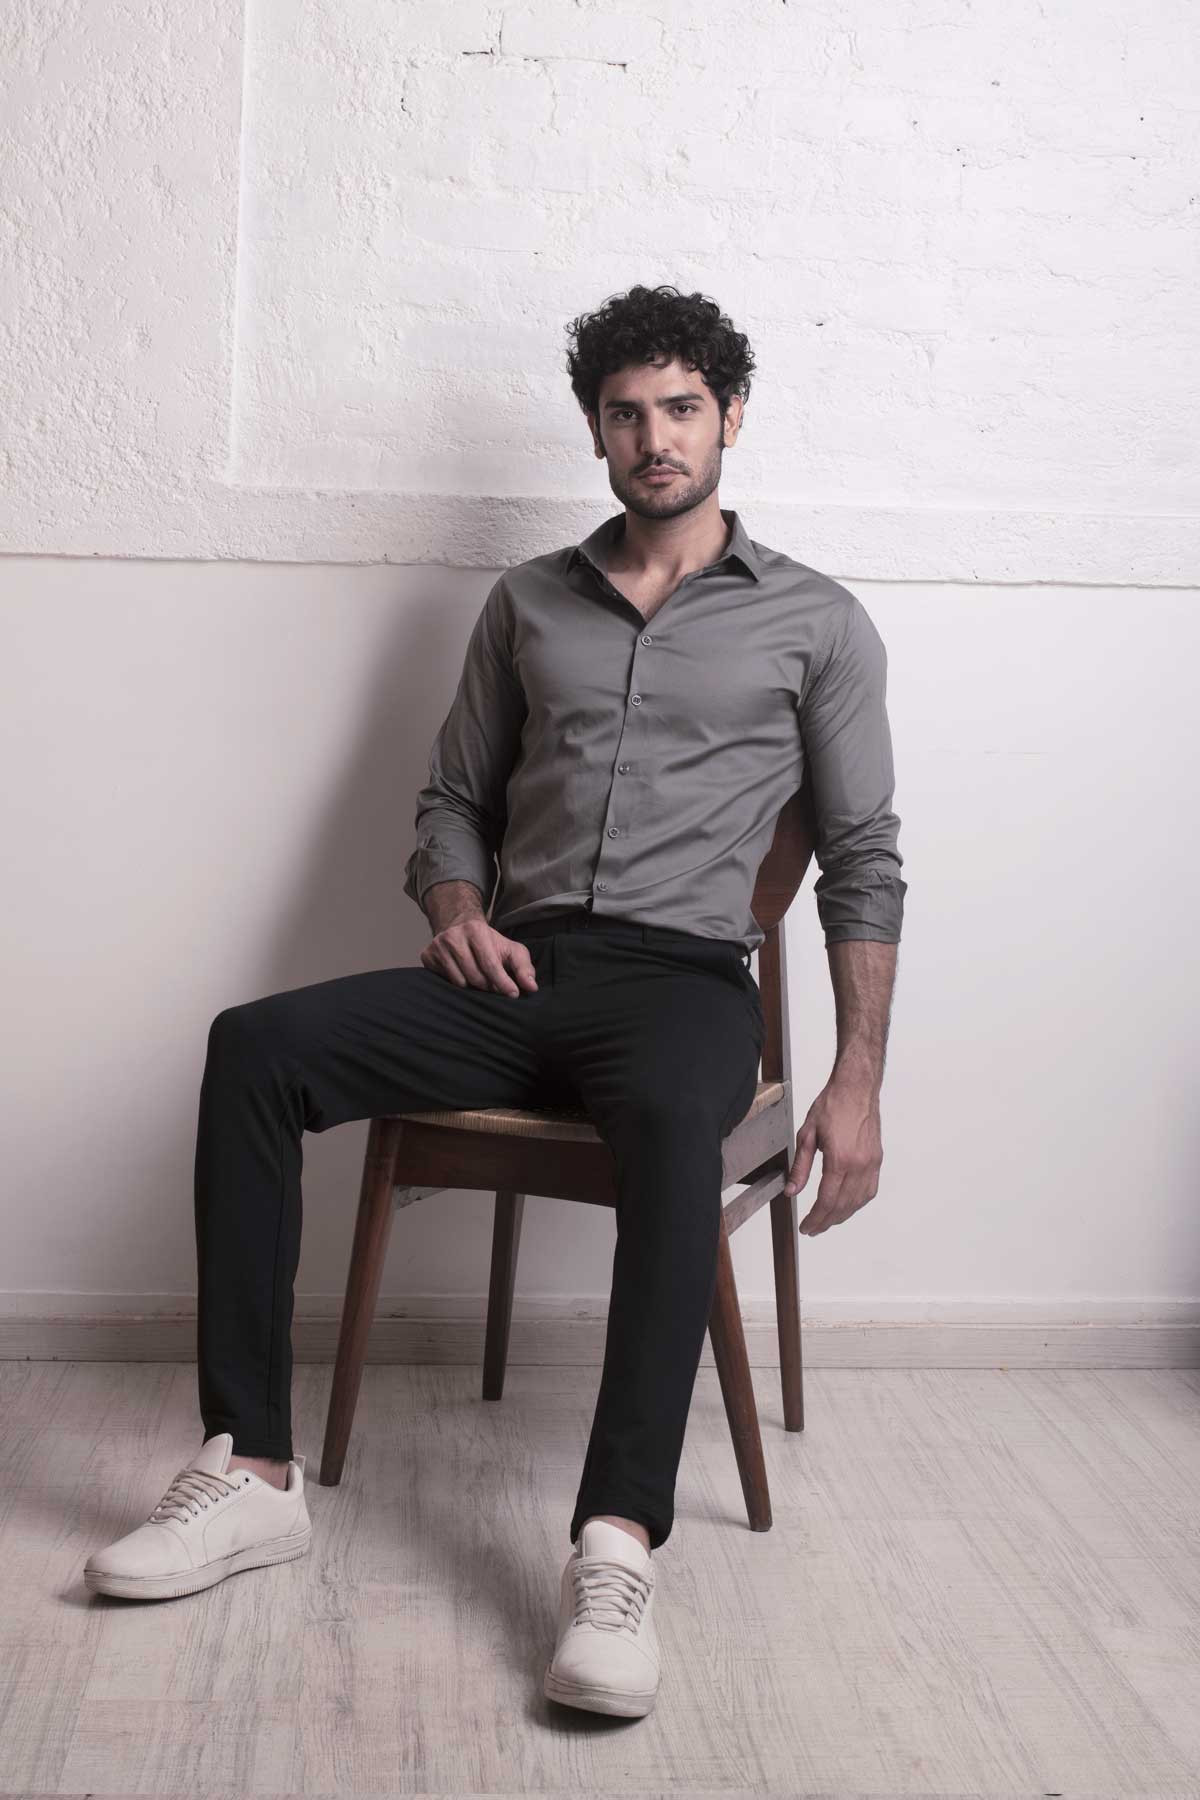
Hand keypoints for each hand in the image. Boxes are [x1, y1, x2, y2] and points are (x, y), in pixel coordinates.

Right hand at [420, 917, 537, 996]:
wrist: (460, 928)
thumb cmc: (491, 944)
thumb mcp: (511, 950)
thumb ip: (524, 968)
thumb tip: (532, 988)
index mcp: (476, 930)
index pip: (490, 965)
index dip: (503, 983)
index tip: (513, 994)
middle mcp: (453, 936)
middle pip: (475, 976)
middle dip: (489, 986)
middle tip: (495, 986)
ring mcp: (438, 946)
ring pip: (460, 982)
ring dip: (474, 988)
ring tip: (481, 980)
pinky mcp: (427, 956)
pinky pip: (446, 982)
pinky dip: (459, 984)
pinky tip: (465, 976)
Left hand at [783, 1075, 881, 1235]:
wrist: (857, 1087)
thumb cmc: (832, 1105)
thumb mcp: (807, 1134)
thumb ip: (800, 1166)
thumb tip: (791, 1191)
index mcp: (840, 1159)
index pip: (827, 1201)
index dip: (815, 1218)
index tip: (806, 1227)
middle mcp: (859, 1165)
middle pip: (843, 1206)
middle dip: (826, 1221)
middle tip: (813, 1228)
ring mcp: (871, 1163)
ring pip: (858, 1202)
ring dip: (842, 1216)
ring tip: (827, 1220)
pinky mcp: (877, 1159)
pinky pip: (869, 1190)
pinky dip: (857, 1203)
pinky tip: (846, 1205)